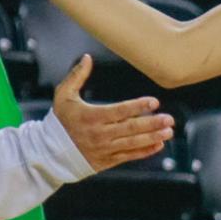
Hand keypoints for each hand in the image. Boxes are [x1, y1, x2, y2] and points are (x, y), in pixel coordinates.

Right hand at [52, 56, 173, 172]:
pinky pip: (129, 156)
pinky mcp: (107, 161)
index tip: (154, 102)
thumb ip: (76, 76)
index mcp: (92, 117)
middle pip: (131, 128)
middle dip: (152, 123)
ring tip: (168, 132)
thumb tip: (87, 58)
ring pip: (133, 144)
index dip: (138, 106)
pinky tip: (158, 145)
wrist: (51, 152)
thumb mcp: (63, 95)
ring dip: (153, 137)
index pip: (120, 111)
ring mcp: (104, 149)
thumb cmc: (60, 121)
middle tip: (169, 119)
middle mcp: (100, 134)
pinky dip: (144, 151)